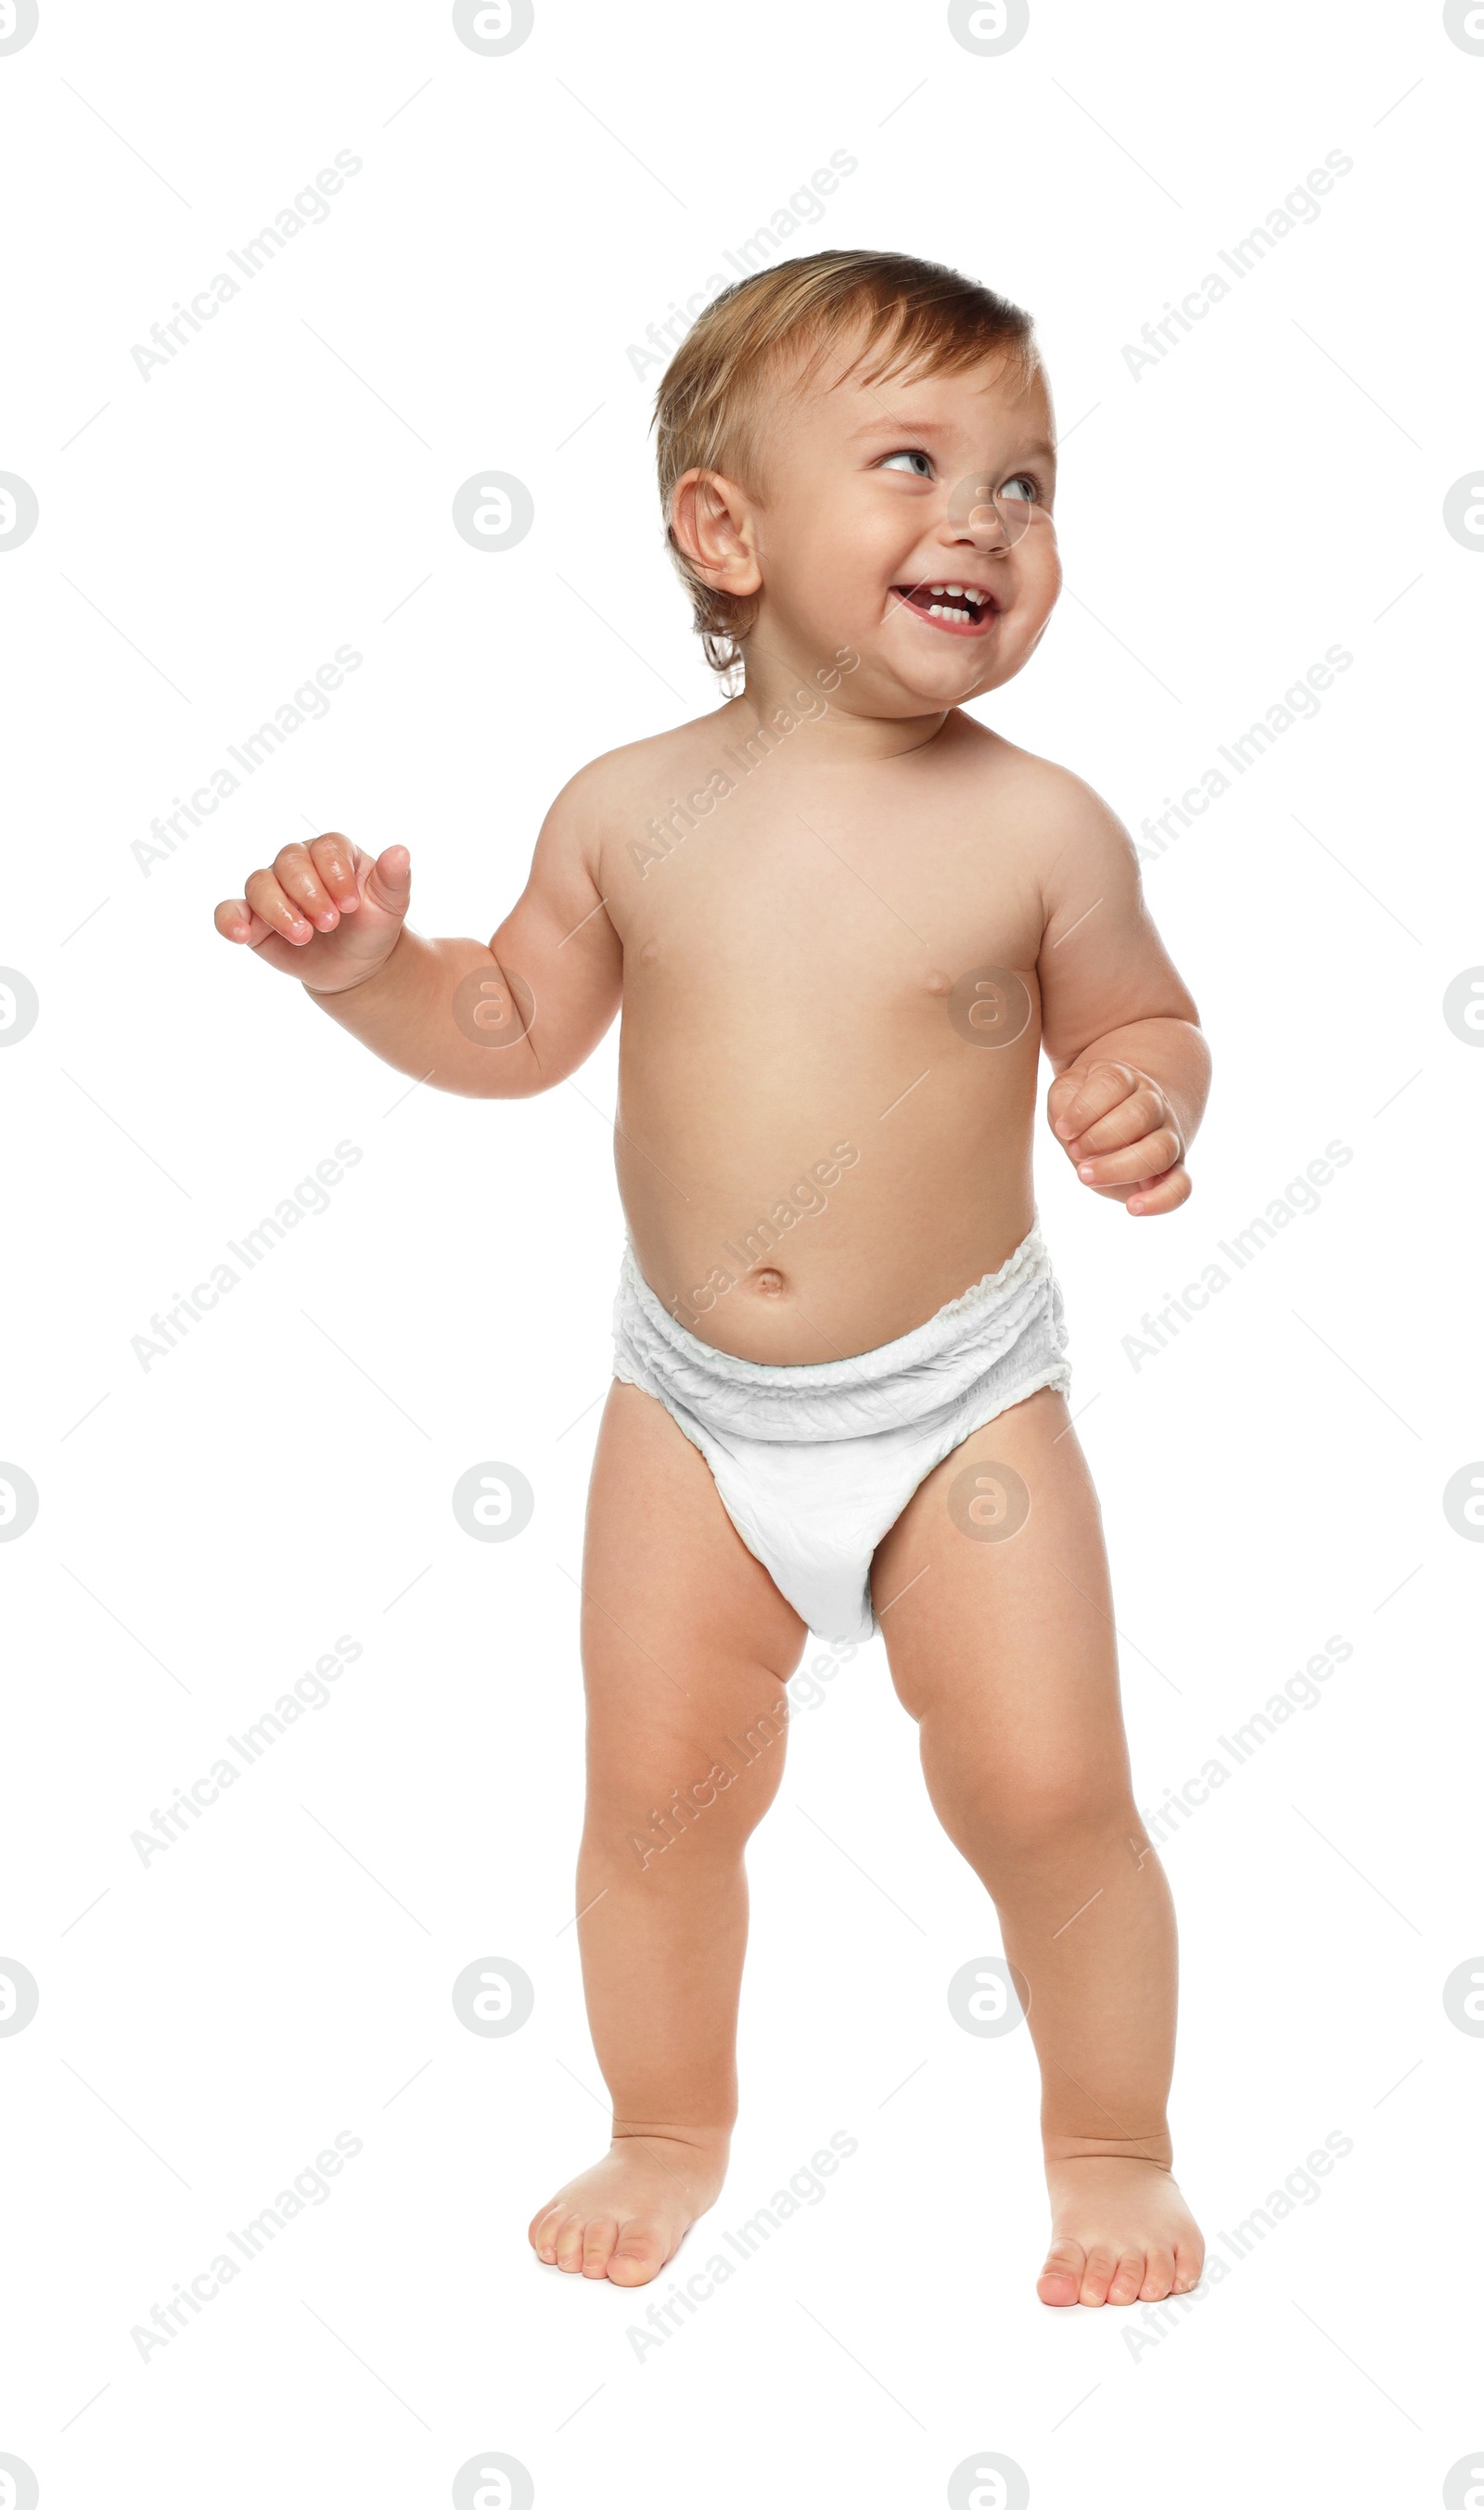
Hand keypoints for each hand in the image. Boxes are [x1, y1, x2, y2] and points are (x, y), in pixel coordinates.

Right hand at [214, 835, 411, 993]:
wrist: (357, 967)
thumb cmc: (373, 928)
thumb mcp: (391, 906)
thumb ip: (394, 878)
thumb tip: (400, 852)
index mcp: (333, 853)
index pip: (326, 847)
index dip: (335, 874)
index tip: (352, 905)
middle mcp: (298, 864)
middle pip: (288, 861)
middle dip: (308, 893)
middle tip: (330, 924)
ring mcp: (273, 890)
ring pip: (258, 884)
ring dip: (279, 910)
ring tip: (304, 936)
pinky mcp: (253, 919)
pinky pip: (230, 911)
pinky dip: (229, 920)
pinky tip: (240, 936)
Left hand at [1047, 1060, 1189, 1214]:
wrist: (1114, 1125)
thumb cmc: (1084, 1110)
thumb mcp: (1065, 1096)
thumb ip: (1063, 1102)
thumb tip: (1068, 1127)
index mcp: (1126, 1080)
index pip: (1113, 1083)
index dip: (1084, 1108)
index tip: (1063, 1129)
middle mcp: (1154, 1105)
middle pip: (1141, 1114)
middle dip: (1100, 1137)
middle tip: (1074, 1151)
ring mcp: (1168, 1137)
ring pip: (1160, 1150)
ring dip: (1119, 1167)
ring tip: (1085, 1176)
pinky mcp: (1174, 1170)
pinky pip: (1181, 1186)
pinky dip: (1161, 1200)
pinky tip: (1131, 1208)